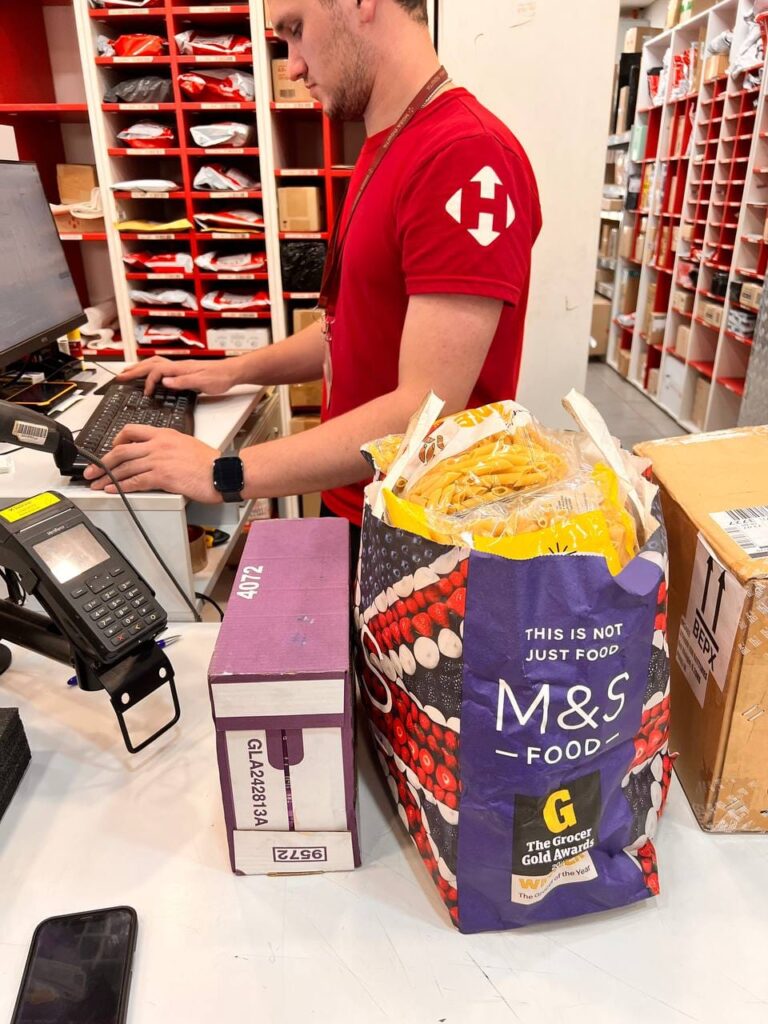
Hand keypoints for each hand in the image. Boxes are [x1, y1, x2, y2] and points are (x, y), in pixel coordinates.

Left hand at [83, 424, 221, 501]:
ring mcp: (159, 459)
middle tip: (92, 470)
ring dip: (107, 477)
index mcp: (164, 434)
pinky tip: (112, 490)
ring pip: (124, 467)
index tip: (110, 450)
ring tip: (96, 484)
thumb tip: (158, 457)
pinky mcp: (161, 476)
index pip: (132, 431)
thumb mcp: (187, 445)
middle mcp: (158, 444)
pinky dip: (120, 486)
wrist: (222, 472)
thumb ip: (169, 447)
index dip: (115, 441)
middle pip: (121, 450)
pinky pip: (134, 481)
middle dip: (102, 462)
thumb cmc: (210, 463)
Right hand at [116, 356, 240, 396]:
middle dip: (134, 370)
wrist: (233, 372)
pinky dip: (151, 369)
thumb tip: (164, 382)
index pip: (156, 372)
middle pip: (150, 364)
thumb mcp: (203, 383)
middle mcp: (178, 365)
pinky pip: (161, 366)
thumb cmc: (220, 378)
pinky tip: (150, 374)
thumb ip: (183, 382)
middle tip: (120, 377)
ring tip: (129, 372)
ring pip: (155, 363)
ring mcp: (180, 367)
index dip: (149, 382)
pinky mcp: (184, 370)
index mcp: (180, 369)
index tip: (147, 395)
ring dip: (140, 367)